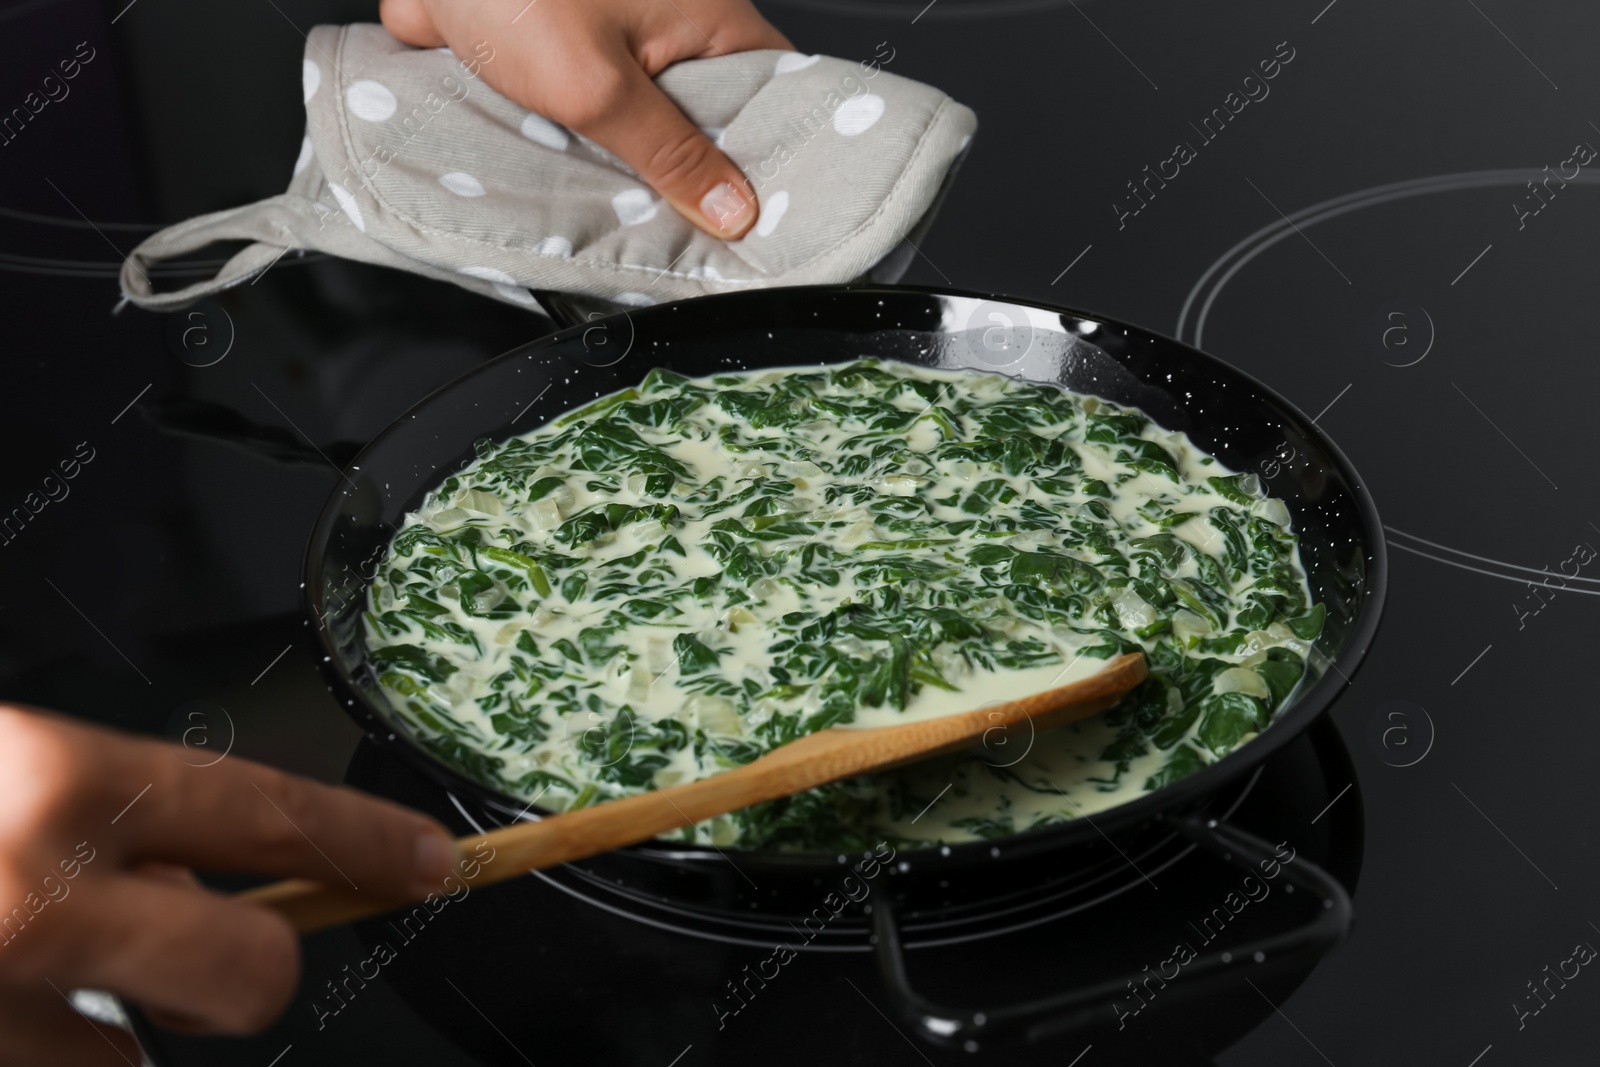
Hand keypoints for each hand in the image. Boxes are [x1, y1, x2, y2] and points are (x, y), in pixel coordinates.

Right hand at [0, 705, 458, 1063]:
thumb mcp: (11, 768)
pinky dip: (32, 1045)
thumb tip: (200, 882)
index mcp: (61, 783)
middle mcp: (38, 898)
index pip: (266, 811)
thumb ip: (114, 813)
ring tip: (17, 970)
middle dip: (248, 979)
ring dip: (99, 1025)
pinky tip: (2, 1001)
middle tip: (196, 962)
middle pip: (251, 974)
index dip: (367, 841)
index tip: (431, 862)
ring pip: (129, 1061)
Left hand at [378, 0, 791, 238]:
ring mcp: (626, 42)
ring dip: (641, 171)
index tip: (765, 224)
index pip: (777, 96)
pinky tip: (588, 195)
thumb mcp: (597, 87)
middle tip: (698, 243)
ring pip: (654, 125)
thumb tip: (733, 208)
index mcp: (709, 20)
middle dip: (700, 181)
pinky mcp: (576, 58)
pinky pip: (602, 119)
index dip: (775, 161)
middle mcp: (678, 26)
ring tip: (644, 229)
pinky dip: (594, 154)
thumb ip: (667, 152)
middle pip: (714, 121)